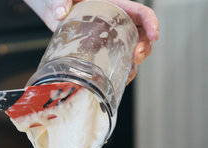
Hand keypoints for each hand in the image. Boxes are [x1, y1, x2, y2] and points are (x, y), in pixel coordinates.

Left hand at [24, 0, 158, 82]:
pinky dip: (121, 73)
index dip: (151, 24)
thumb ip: (61, 1)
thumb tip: (60, 12)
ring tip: (128, 73)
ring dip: (134, 64)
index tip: (154, 36)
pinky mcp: (103, 52)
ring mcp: (112, 39)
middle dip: (144, 48)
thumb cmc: (63, 0)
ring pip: (132, 52)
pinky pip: (118, 63)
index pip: (142, 13)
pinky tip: (117, 80)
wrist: (54, 11)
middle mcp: (118, 23)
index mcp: (116, 7)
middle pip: (142, 36)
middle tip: (135, 57)